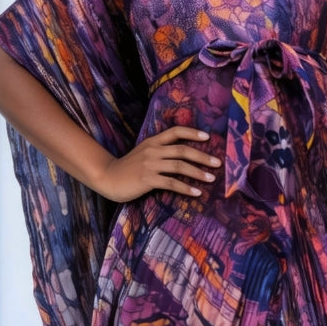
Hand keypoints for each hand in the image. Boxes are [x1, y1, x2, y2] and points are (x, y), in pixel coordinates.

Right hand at [97, 126, 220, 201]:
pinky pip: (171, 183)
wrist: (108, 177)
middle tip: (218, 163)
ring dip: (198, 172)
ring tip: (211, 178)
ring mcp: (150, 164)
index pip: (175, 131)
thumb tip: (182, 155)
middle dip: (202, 156)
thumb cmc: (128, 168)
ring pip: (179, 166)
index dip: (192, 133)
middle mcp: (153, 150)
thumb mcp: (143, 153)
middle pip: (183, 150)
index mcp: (153, 141)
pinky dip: (186, 188)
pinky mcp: (147, 179)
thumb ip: (160, 151)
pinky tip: (196, 193)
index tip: (208, 137)